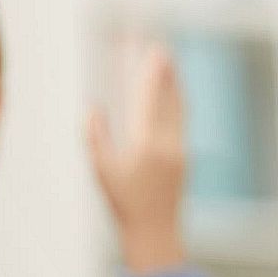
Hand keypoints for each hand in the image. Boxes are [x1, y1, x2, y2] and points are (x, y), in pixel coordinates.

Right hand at [88, 47, 187, 276]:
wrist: (156, 230)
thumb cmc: (123, 202)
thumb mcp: (101, 170)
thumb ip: (95, 137)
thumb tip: (93, 107)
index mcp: (146, 146)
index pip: (149, 101)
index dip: (151, 75)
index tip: (153, 52)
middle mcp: (168, 143)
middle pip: (167, 99)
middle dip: (164, 72)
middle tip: (160, 46)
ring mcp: (180, 148)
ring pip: (179, 108)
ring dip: (174, 83)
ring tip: (169, 61)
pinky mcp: (184, 154)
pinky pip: (182, 120)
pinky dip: (178, 101)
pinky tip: (175, 92)